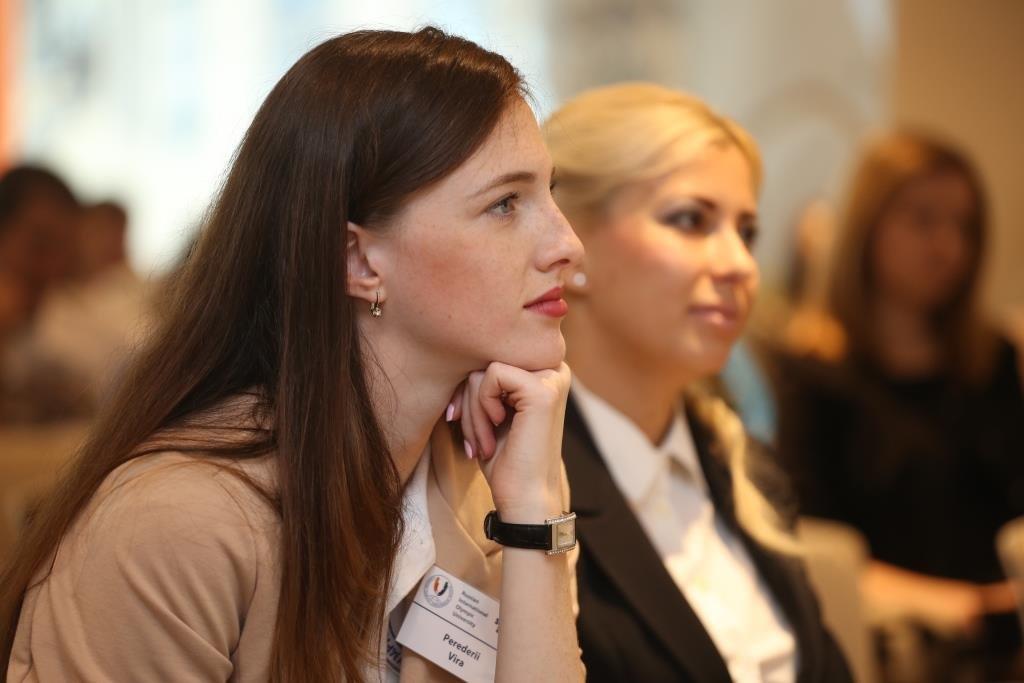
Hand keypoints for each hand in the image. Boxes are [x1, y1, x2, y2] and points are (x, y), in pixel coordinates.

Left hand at [447, 362, 571, 521]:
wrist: (525, 500)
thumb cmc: (505, 461)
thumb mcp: (490, 412)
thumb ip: (482, 381)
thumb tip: (454, 350)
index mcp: (544, 371)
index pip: (490, 358)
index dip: (468, 389)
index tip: (457, 419)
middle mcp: (554, 368)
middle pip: (486, 360)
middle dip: (469, 401)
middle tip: (474, 440)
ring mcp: (552, 377)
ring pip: (484, 369)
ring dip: (473, 410)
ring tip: (483, 442)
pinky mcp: (542, 389)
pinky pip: (491, 374)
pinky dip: (481, 405)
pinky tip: (496, 429)